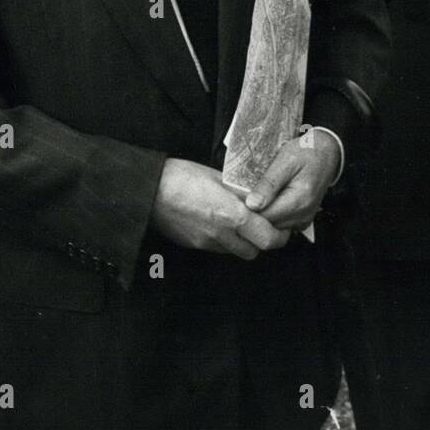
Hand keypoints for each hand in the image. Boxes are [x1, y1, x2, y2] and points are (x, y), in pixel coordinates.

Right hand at [151, 158, 288, 259]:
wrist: (148, 191)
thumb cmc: (182, 177)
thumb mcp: (218, 177)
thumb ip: (241, 192)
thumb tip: (259, 198)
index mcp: (232, 215)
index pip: (268, 238)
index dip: (280, 235)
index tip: (282, 225)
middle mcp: (221, 235)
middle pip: (255, 251)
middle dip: (263, 241)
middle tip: (264, 225)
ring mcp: (206, 243)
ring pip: (236, 253)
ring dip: (244, 242)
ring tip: (240, 224)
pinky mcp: (194, 246)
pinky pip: (218, 249)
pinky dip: (225, 241)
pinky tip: (219, 224)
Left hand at [244, 127, 339, 229]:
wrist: (327, 153)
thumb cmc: (306, 152)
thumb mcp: (285, 160)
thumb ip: (269, 184)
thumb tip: (252, 205)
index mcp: (299, 200)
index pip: (264, 217)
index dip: (247, 209)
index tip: (238, 196)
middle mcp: (303, 215)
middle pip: (268, 225)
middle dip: (253, 212)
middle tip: (243, 193)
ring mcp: (303, 220)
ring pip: (273, 227)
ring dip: (262, 213)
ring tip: (256, 194)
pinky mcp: (302, 221)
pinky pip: (280, 224)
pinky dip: (272, 214)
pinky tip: (267, 199)